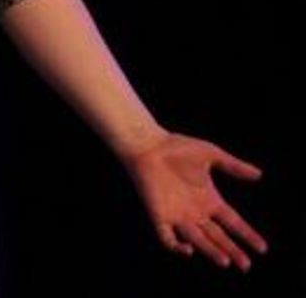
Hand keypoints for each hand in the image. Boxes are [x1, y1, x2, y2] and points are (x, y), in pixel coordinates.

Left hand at [122, 130, 266, 269]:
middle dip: (232, 250)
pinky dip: (176, 247)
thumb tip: (260, 174)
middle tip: (246, 265)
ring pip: (197, 240)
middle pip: (217, 236)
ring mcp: (177, 215)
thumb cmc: (177, 147)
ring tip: (225, 262)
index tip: (262, 248)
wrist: (147, 145)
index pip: (232, 222)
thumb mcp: (211, 155)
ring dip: (211, 251)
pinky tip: (189, 250)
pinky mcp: (159, 215)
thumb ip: (234, 166)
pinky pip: (167, 237)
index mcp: (209, 199)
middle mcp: (195, 211)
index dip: (247, 235)